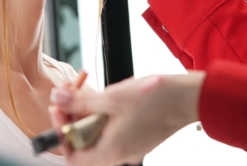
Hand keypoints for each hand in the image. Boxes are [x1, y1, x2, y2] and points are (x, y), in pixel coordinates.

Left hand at [48, 73, 204, 165]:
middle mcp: (120, 154)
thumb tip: (58, 98)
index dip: (60, 132)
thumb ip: (81, 101)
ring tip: (88, 91)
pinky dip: (104, 115)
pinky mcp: (138, 137)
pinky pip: (113, 130)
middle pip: (85, 144)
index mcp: (111, 151)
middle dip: (74, 117)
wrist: (188, 98)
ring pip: (99, 135)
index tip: (58, 108)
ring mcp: (130, 146)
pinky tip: (107, 97)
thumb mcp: (111, 97)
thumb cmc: (154, 99)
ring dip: (89, 113)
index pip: (72, 156)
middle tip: (70, 94)